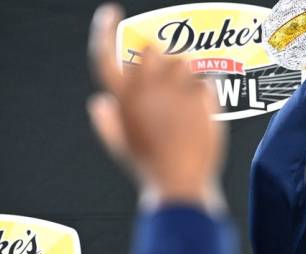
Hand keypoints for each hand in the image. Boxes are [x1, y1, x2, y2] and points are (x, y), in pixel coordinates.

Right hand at [87, 3, 224, 209]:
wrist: (182, 185)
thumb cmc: (149, 169)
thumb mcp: (121, 147)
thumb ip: (108, 122)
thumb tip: (98, 102)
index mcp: (121, 100)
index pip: (104, 55)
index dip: (104, 30)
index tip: (111, 12)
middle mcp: (145, 90)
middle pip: (152, 49)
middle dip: (160, 59)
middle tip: (169, 80)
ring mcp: (175, 92)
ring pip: (184, 60)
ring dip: (187, 73)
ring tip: (188, 99)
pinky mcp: (202, 98)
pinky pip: (207, 79)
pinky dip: (207, 91)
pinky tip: (203, 112)